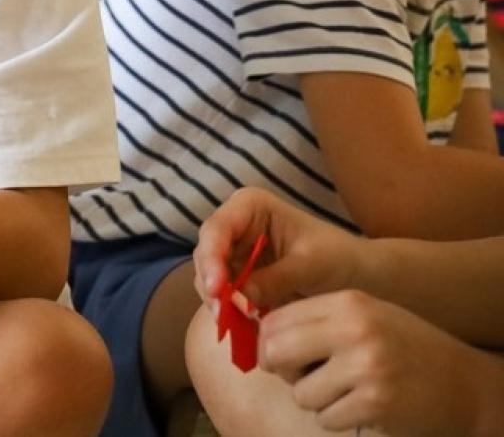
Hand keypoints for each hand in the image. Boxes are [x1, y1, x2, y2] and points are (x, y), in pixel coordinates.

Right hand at [195, 187, 363, 310]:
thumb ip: (276, 279)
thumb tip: (239, 300)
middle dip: (211, 284)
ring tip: (231, 325)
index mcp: (251, 207)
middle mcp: (235, 225)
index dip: (212, 258)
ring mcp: (234, 252)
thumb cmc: (340, 260)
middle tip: (222, 315)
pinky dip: (228, 311)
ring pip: (209, 276)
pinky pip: (222, 295)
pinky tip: (239, 327)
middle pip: (207, 253)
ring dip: (217, 301)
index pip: (218, 229)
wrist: (360, 277)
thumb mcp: (312, 266)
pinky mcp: (238, 278)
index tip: (217, 289)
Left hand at [260, 290, 498, 435]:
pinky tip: (362, 407)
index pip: (275, 319)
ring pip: (301, 393)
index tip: (278, 354)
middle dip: (281, 370)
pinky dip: (337, 418)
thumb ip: (315, 321)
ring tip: (345, 390)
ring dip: (316, 399)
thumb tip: (256, 338)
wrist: (464, 383)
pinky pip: (325, 418)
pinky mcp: (376, 403)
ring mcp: (367, 367)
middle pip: (276, 351)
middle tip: (300, 375)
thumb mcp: (363, 318)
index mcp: (348, 302)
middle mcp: (356, 330)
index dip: (267, 342)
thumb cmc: (402, 349)